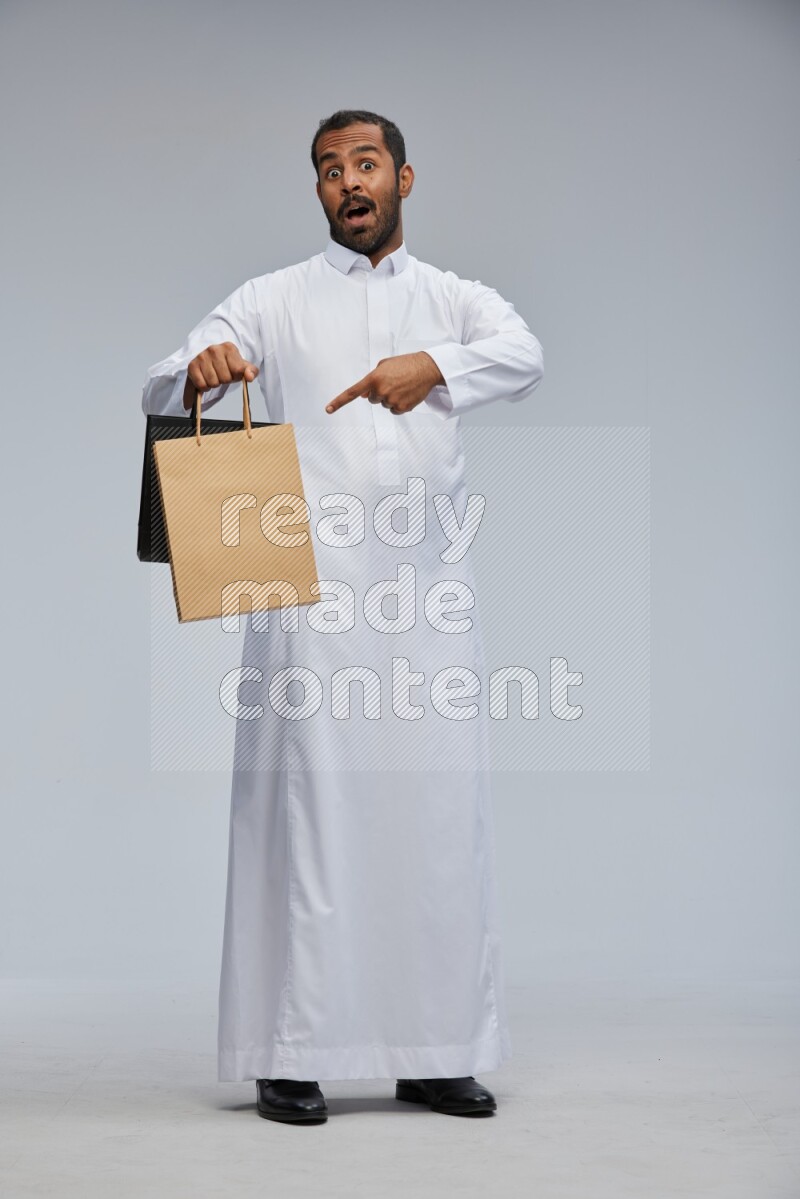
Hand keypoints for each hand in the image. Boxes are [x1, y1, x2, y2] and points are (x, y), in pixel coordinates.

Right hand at [183, 342, 258, 409]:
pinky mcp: (192, 366)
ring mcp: (202, 356)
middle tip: (222, 375)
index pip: (237, 371)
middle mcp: (214, 349)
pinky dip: (204, 387)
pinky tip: (205, 379)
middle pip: (225, 378)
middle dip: (225, 381)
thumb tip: (249, 377)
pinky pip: (202, 385)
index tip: (233, 372)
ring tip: (214, 376)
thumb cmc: (227, 366)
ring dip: (214, 384)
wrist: (209, 363)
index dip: (236, 376)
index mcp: (229, 348)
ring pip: (213, 383)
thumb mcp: (242, 368)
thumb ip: (251, 372)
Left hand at [325, 351, 444, 415]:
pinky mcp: (402, 408)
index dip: (339, 402)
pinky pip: (394, 410)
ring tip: (403, 386)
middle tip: (394, 382)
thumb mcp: (384, 366)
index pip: (352, 392)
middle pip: (372, 399)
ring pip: (384, 405)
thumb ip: (371, 380)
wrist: (427, 368)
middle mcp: (381, 391)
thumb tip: (364, 395)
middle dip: (380, 392)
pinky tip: (407, 393)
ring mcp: (391, 400)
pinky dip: (399, 404)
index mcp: (374, 378)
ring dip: (391, 397)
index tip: (328, 409)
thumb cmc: (405, 364)